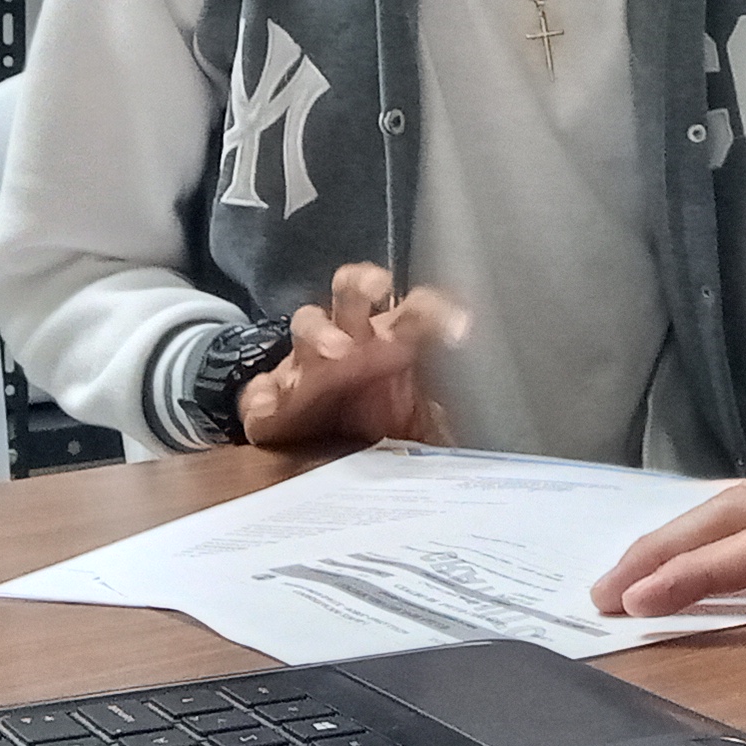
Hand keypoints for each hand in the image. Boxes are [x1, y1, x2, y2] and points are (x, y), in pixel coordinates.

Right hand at [236, 264, 466, 447]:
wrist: (325, 460)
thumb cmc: (382, 425)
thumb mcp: (425, 421)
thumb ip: (446, 413)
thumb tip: (485, 416)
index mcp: (391, 340)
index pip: (414, 309)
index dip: (434, 310)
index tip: (459, 326)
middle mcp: (348, 340)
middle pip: (352, 293)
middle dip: (363, 284)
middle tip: (379, 289)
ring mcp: (305, 368)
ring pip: (307, 326)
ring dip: (321, 332)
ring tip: (337, 351)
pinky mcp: (270, 404)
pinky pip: (261, 393)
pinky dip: (266, 397)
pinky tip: (274, 407)